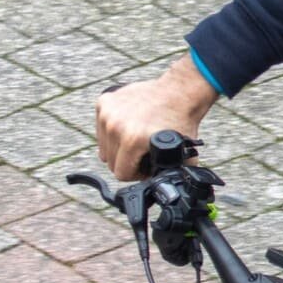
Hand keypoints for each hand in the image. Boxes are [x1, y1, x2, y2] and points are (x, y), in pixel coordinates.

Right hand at [96, 56, 218, 180]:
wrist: (179, 91)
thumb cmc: (181, 120)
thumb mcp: (181, 154)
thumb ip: (172, 174)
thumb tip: (170, 191)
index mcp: (132, 140)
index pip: (121, 174)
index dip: (136, 174)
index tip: (146, 167)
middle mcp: (115, 126)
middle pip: (110, 161)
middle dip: (127, 161)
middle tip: (142, 154)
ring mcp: (107, 112)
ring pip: (103, 146)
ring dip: (118, 147)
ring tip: (136, 140)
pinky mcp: (104, 102)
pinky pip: (101, 128)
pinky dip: (112, 130)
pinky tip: (129, 126)